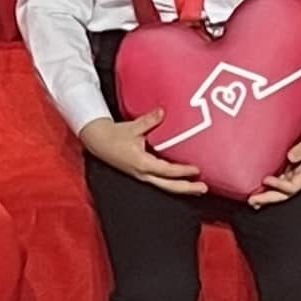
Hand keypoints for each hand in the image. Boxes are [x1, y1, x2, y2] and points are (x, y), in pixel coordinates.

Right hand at [81, 111, 206, 193]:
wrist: (98, 142)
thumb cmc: (114, 136)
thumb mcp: (132, 127)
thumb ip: (149, 120)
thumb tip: (162, 112)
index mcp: (141, 163)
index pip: (165, 170)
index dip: (181, 171)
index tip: (196, 169)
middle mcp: (142, 173)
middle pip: (168, 185)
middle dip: (186, 188)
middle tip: (203, 187)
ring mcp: (142, 176)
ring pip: (165, 186)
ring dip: (182, 188)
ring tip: (198, 188)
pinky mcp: (141, 174)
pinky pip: (160, 182)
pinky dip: (173, 183)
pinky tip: (183, 182)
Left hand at [250, 115, 300, 206]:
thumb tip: (290, 157)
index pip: (293, 187)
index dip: (279, 186)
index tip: (266, 179)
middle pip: (286, 194)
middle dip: (269, 199)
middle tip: (252, 201)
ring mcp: (299, 175)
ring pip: (282, 191)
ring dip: (268, 196)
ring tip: (252, 200)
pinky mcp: (295, 171)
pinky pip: (282, 183)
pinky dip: (271, 187)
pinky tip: (261, 189)